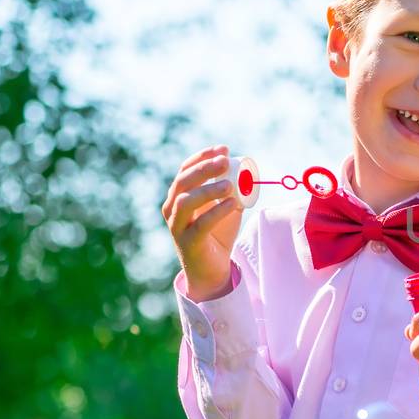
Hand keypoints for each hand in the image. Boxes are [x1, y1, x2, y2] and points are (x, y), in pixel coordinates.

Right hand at [162, 145, 240, 300]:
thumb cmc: (217, 234)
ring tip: (230, 185)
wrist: (211, 269)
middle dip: (204, 168)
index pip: (185, 170)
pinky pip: (201, 224)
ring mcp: (178, 227)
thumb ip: (230, 191)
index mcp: (178, 197)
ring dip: (207, 190)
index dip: (202, 157)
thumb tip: (246, 171)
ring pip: (185, 202)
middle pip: (183, 182)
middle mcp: (172, 209)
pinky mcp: (189, 243)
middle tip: (225, 161)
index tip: (223, 149)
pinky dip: (217, 211)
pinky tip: (232, 204)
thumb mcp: (225, 207)